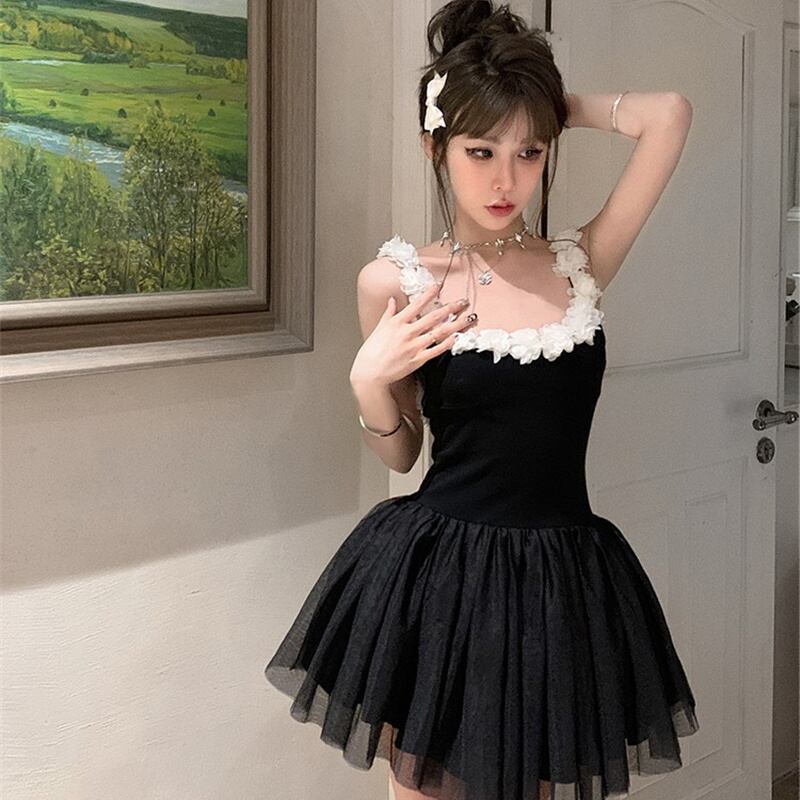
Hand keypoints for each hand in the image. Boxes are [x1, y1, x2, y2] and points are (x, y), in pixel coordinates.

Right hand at [350, 284, 474, 386]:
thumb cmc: (372, 351)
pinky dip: (447, 344)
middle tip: (463, 301)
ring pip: (439, 333)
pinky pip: (436, 350)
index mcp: (397, 322)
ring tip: (468, 318)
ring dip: (455, 324)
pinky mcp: (417, 360)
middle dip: (450, 308)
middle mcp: (407, 332)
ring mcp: (414, 347)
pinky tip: (456, 337)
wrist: (369, 373)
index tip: (439, 285)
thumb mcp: (379, 327)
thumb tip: (392, 300)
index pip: (416, 304)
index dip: (429, 294)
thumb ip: (389, 312)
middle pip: (433, 317)